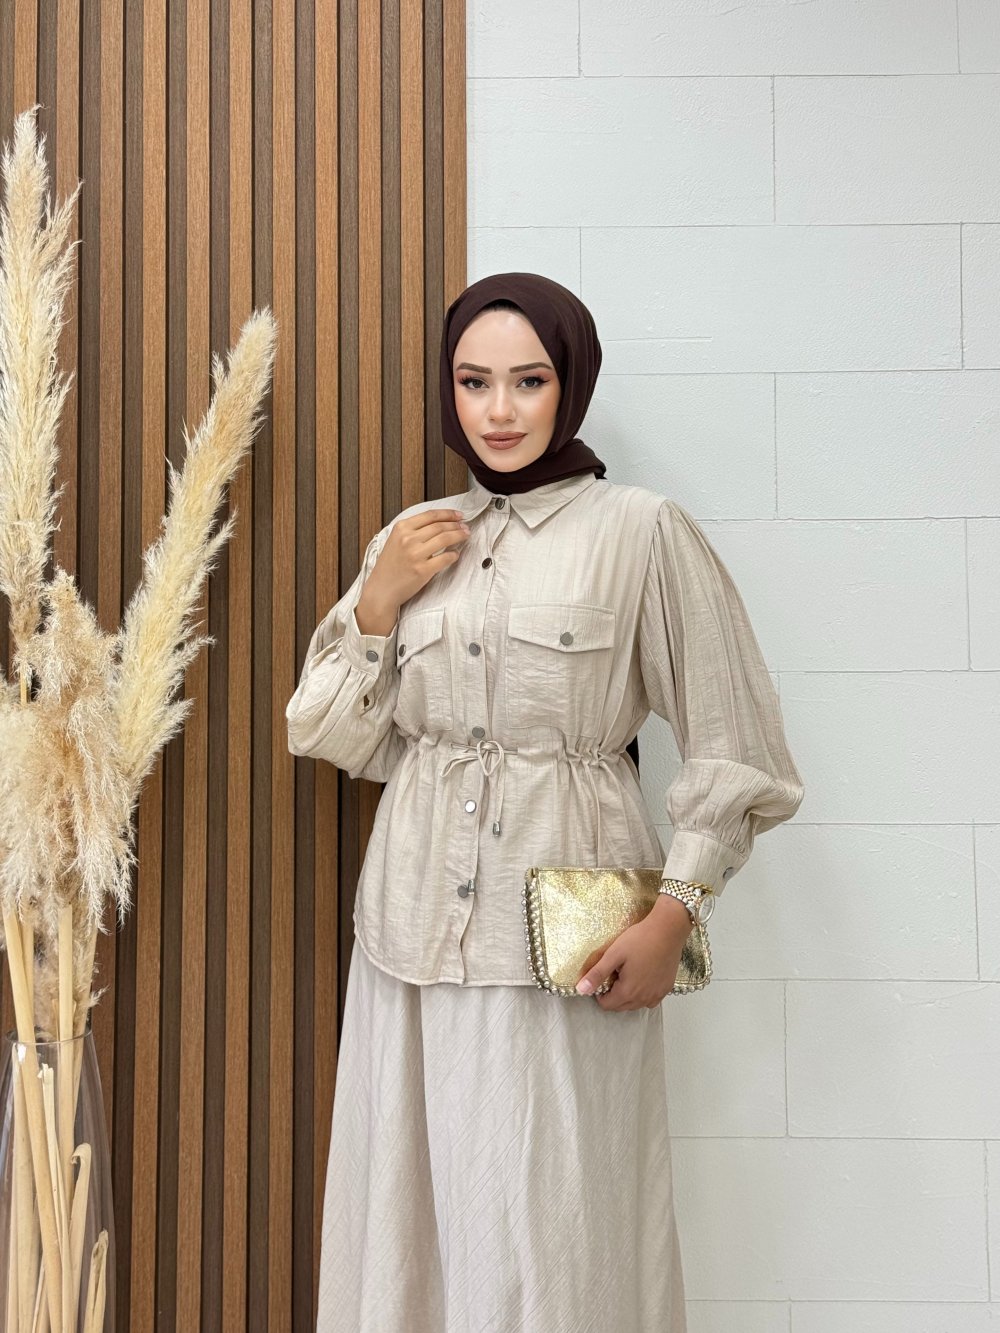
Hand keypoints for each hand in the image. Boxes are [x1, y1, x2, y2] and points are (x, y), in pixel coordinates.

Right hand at [359, 509, 470, 625]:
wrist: (382, 589)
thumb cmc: (389, 567)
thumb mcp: (395, 540)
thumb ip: (412, 530)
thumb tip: (438, 524)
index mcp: (401, 528)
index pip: (430, 515)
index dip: (448, 514)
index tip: (458, 515)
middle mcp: (408, 539)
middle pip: (440, 526)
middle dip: (456, 525)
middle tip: (465, 527)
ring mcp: (415, 554)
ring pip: (445, 539)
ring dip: (459, 536)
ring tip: (465, 535)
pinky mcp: (423, 570)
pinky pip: (445, 558)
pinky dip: (454, 555)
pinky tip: (456, 554)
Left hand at [575, 895, 693, 1010]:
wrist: (668, 929)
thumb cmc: (641, 939)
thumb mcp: (613, 954)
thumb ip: (597, 974)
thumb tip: (581, 989)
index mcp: (628, 991)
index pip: (607, 1005)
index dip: (600, 993)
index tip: (602, 977)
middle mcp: (643, 998)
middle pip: (621, 1006)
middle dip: (613, 995)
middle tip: (614, 973)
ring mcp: (657, 994)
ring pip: (636, 1004)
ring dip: (628, 996)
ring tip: (627, 974)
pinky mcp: (667, 988)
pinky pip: (651, 1000)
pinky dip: (643, 995)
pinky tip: (642, 979)